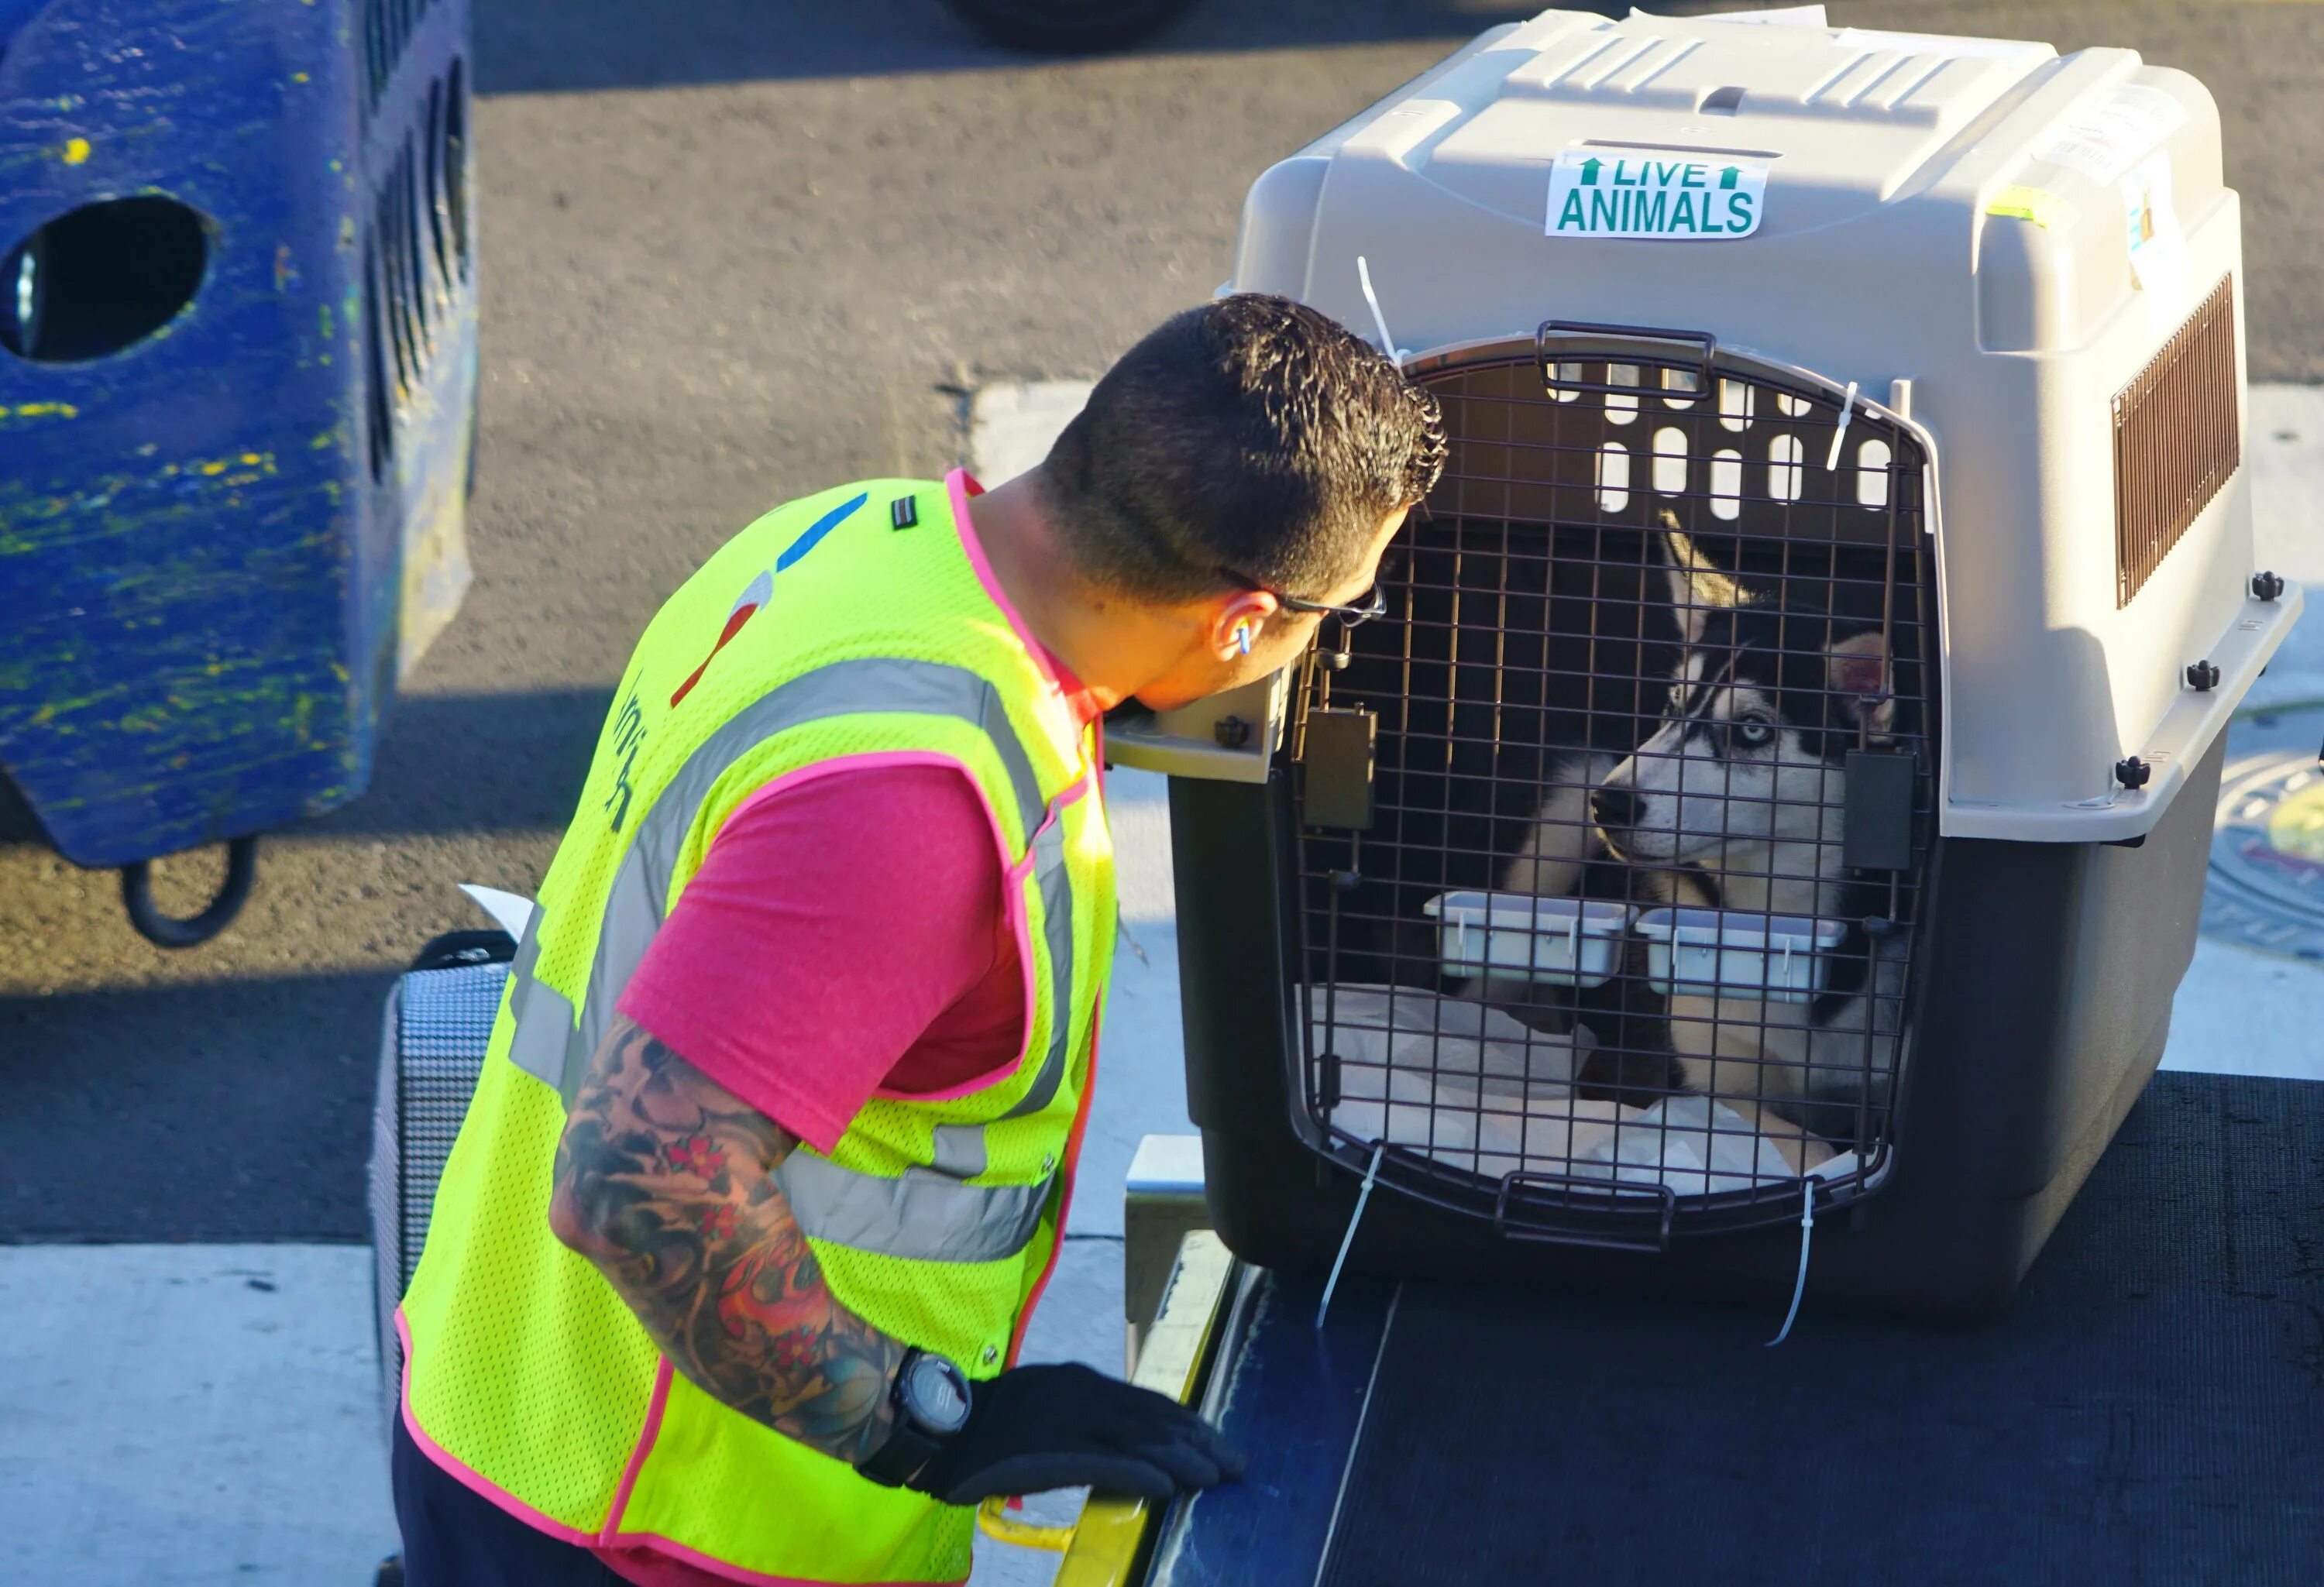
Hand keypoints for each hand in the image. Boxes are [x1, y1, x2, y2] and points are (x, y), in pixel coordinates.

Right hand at [905, 1362, 1244, 1505]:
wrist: (939, 1426)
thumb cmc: (988, 1424)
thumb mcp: (1045, 1404)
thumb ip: (1084, 1419)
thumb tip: (1124, 1445)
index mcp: (1082, 1383)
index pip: (1149, 1402)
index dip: (1187, 1422)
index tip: (1215, 1440)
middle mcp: (1083, 1394)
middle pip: (1155, 1419)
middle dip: (1199, 1441)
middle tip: (1235, 1463)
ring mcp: (1069, 1421)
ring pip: (1141, 1440)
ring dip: (1184, 1460)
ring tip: (1216, 1477)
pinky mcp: (1053, 1451)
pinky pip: (1106, 1464)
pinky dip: (1141, 1475)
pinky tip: (1167, 1488)